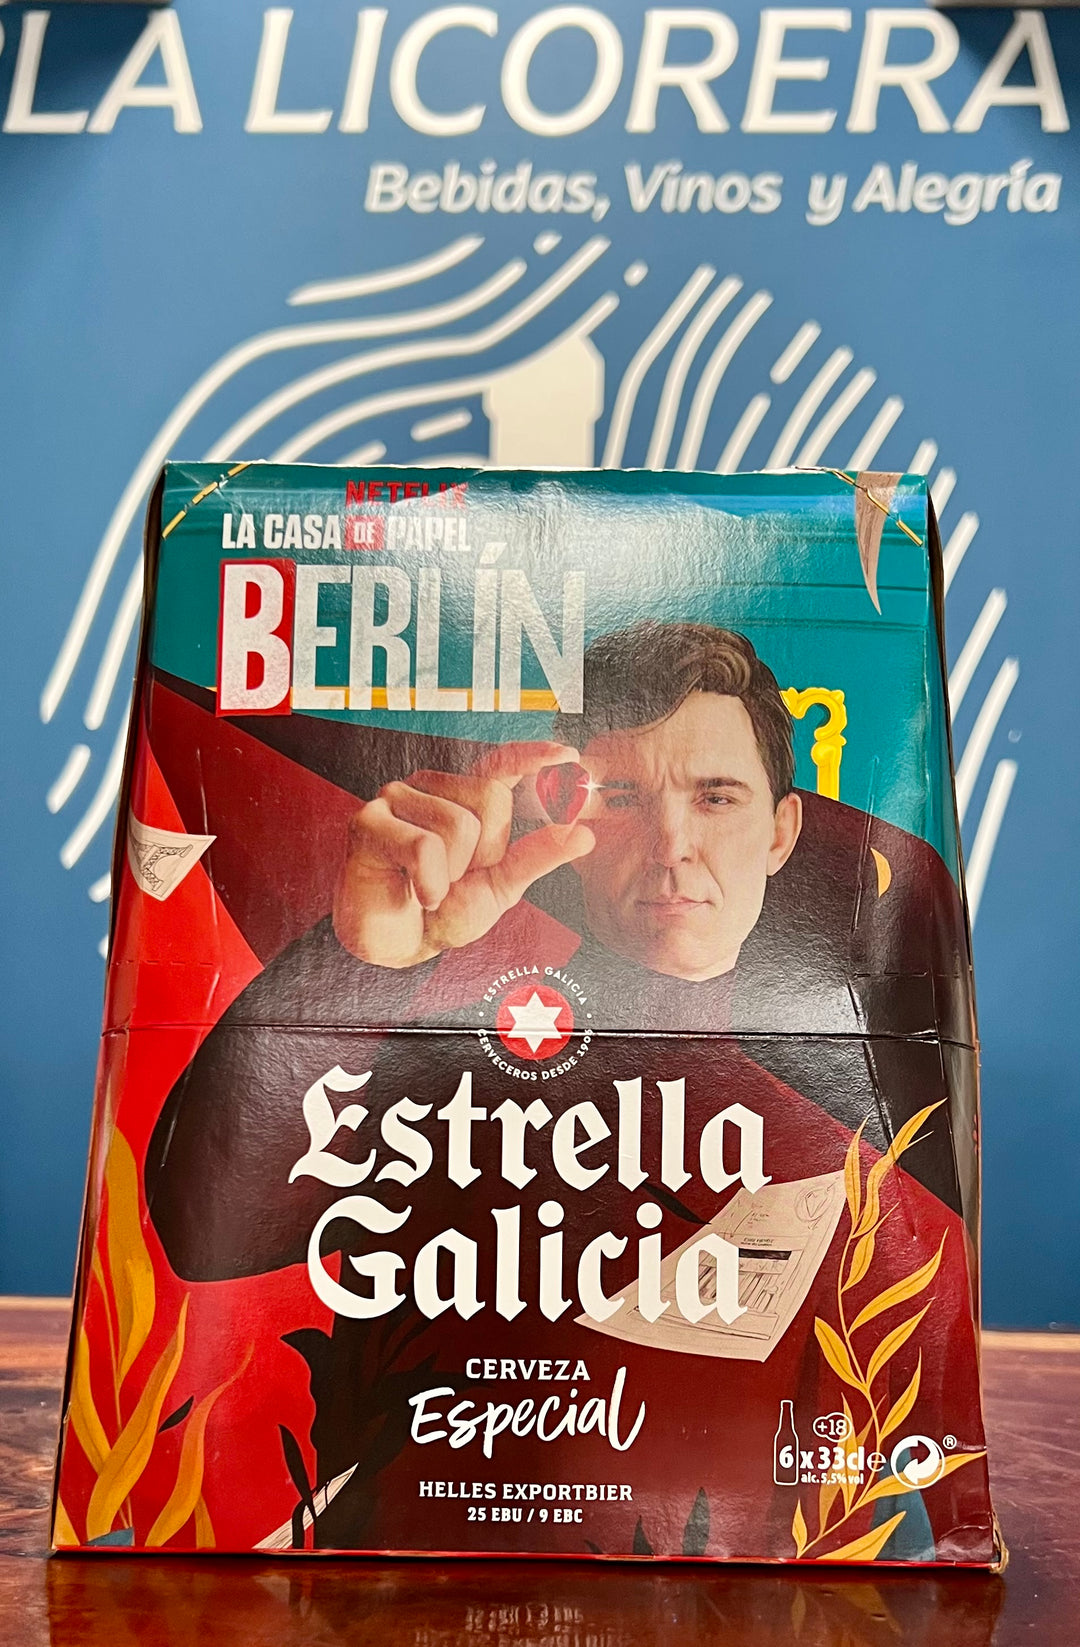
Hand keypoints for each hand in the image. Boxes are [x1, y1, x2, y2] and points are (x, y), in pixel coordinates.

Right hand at [333, 742, 594, 968]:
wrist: (396, 946)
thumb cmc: (442, 910)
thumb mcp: (500, 887)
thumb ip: (537, 857)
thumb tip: (584, 834)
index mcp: (461, 795)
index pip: (500, 763)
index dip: (533, 755)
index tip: (568, 755)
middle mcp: (428, 785)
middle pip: (492, 798)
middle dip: (486, 853)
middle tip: (456, 878)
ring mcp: (394, 798)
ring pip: (458, 827)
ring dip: (451, 876)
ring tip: (429, 886)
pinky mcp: (368, 822)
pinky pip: (424, 849)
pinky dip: (428, 885)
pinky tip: (414, 893)